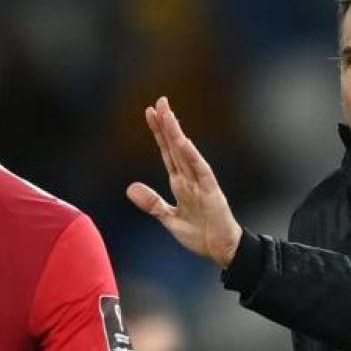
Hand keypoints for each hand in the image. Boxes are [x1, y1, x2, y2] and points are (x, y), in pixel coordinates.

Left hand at [127, 97, 242, 267]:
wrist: (220, 249)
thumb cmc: (199, 233)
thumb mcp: (168, 219)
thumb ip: (152, 203)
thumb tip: (130, 188)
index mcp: (180, 183)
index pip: (167, 152)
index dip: (158, 133)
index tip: (150, 113)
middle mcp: (190, 178)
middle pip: (175, 146)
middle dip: (167, 124)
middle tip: (160, 101)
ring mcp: (202, 183)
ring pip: (186, 153)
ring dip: (177, 134)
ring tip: (169, 114)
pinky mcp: (212, 192)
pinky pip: (201, 171)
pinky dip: (192, 156)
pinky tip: (184, 142)